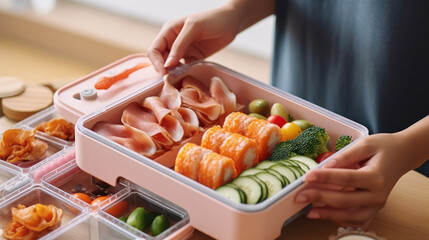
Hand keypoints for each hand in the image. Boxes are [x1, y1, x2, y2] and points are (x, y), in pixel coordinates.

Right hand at [147, 6, 240, 74]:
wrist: (232, 22)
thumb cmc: (213, 19)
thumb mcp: (194, 28)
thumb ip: (180, 44)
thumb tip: (168, 63)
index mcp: (169, 31)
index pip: (154, 50)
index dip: (157, 63)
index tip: (164, 73)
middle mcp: (173, 42)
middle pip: (161, 60)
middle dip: (164, 70)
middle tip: (171, 80)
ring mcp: (183, 51)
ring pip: (171, 67)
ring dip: (174, 74)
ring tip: (180, 80)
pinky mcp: (193, 58)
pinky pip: (184, 70)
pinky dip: (184, 74)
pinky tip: (189, 77)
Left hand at [295, 132, 418, 228]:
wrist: (402, 155)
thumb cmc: (383, 147)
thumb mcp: (364, 144)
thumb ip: (345, 156)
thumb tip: (325, 166)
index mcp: (376, 176)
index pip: (346, 178)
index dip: (325, 178)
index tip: (308, 176)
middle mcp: (377, 195)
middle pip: (345, 200)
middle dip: (320, 198)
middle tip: (300, 196)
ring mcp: (376, 205)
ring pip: (350, 216)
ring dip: (328, 215)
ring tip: (308, 211)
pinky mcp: (373, 209)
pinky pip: (356, 220)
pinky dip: (340, 220)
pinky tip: (324, 214)